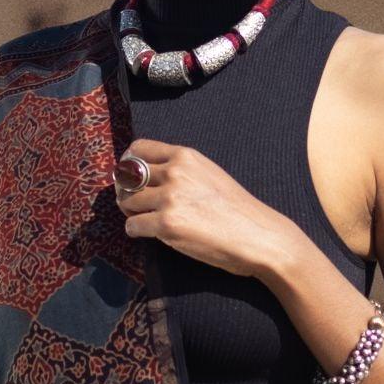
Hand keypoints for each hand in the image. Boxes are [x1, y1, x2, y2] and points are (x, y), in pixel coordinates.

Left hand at [113, 140, 295, 283]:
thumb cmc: (237, 209)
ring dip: (130, 213)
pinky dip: (136, 231)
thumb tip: (146, 175)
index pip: (139, 149)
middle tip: (132, 204)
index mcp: (185, 156)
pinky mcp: (166, 224)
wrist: (258, 235)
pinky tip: (150, 234)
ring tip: (144, 220)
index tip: (128, 176)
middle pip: (128, 176)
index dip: (128, 163)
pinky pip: (132, 226)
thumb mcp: (209, 174)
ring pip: (127, 202)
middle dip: (125, 191)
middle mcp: (174, 172)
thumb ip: (181, 170)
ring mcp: (169, 198)